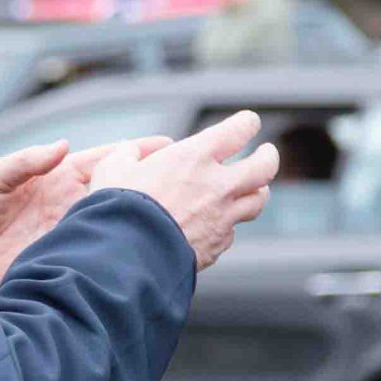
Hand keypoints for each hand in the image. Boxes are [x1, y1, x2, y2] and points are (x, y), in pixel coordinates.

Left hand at [0, 137, 168, 286]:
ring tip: (175, 213)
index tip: (167, 144)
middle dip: (150, 183)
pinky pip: (100, 252)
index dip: (135, 151)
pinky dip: (123, 250)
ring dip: (141, 217)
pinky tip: (146, 249)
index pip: (106, 160)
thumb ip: (24, 161)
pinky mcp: (67, 258)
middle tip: (185, 177)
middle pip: (120, 190)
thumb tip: (61, 145)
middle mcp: (72, 203)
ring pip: (116, 222)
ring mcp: (72, 231)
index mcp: (58, 177)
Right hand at [89, 111, 278, 270]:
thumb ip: (127, 155)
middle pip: (264, 167)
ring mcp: (222, 218)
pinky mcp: (217, 246)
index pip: (239, 130)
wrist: (128, 258)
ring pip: (257, 201)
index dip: (247, 123)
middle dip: (268, 157)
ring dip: (257, 192)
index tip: (248, 122)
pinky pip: (230, 232)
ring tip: (253, 189)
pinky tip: (216, 225)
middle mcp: (218, 186)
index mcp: (195, 157)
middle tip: (266, 153)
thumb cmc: (118, 209)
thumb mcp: (112, 169)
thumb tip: (129, 152)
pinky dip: (227, 225)